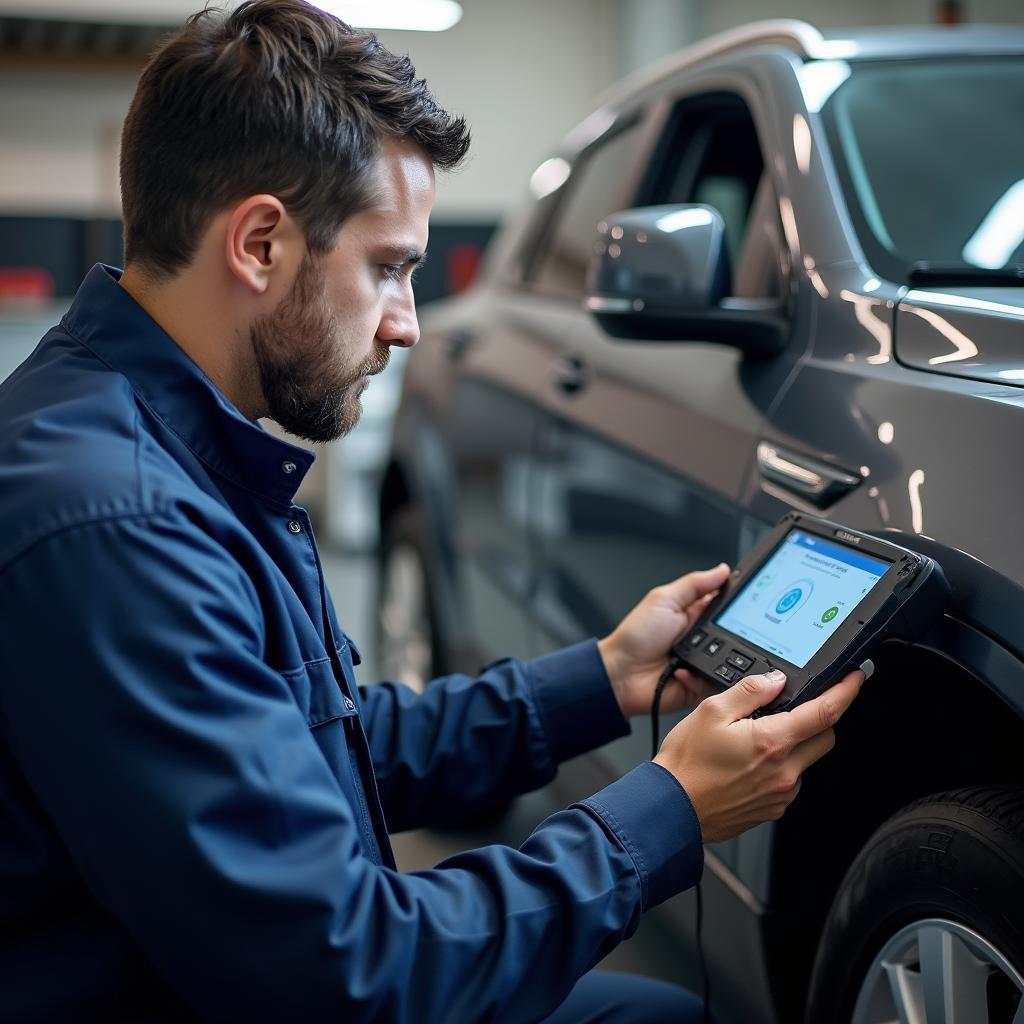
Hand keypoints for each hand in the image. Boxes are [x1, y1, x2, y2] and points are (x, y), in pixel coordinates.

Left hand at [598, 563, 729, 718]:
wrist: (620, 674)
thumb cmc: (635, 637)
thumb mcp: (663, 600)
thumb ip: (694, 585)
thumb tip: (722, 570)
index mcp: (696, 615)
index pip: (727, 606)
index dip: (741, 603)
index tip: (752, 600)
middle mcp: (704, 639)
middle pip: (737, 634)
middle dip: (734, 634)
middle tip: (716, 634)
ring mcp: (704, 663)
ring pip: (734, 661)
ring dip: (719, 657)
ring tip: (698, 654)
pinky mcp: (701, 685)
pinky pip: (717, 683)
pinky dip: (703, 677)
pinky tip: (684, 672)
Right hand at [655, 668, 863, 842]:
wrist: (672, 808)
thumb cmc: (686, 764)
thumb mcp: (711, 711)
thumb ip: (750, 691)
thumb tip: (776, 679)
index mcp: (772, 741)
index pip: (825, 712)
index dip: (846, 691)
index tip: (855, 679)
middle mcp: (784, 771)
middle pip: (826, 737)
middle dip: (819, 719)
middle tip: (792, 710)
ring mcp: (781, 794)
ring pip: (807, 761)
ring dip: (795, 745)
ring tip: (753, 741)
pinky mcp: (773, 809)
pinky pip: (790, 781)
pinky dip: (780, 767)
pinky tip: (747, 764)